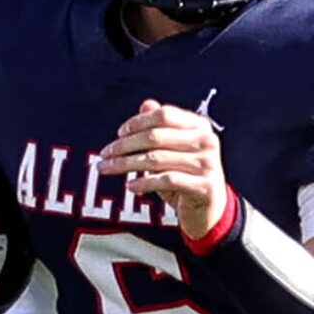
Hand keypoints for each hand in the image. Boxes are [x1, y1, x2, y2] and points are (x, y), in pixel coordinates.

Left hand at [100, 99, 231, 239]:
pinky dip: (144, 183)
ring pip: (156, 159)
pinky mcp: (205, 187)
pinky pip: (166, 180)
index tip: (120, 133)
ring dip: (126, 164)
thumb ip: (161, 127)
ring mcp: (208, 164)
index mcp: (200, 126)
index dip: (139, 122)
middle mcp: (207, 141)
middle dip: (125, 145)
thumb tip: (146, 104)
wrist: (209, 210)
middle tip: (105, 154)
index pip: (164, 115)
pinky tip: (130, 186)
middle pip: (156, 137)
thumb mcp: (173, 150)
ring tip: (108, 169)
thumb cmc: (186, 175)